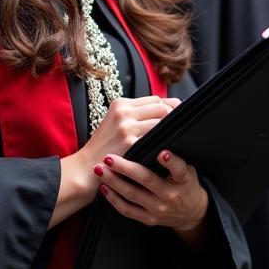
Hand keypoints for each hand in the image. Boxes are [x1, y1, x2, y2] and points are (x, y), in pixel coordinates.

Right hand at [51, 95, 178, 227]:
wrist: (85, 169)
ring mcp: (126, 125)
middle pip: (161, 107)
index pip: (155, 99)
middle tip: (183, 131)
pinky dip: (165, 143)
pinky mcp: (130, 141)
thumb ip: (135, 117)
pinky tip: (170, 150)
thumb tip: (165, 112)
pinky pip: (156, 138)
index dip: (171, 108)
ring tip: (179, 141)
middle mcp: (123, 110)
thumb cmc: (104, 149)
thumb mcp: (115, 125)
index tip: (180, 118)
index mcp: (120, 103)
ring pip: (162, 120)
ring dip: (172, 131)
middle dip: (174, 118)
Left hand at [95, 149, 208, 239]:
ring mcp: (158, 209)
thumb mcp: (188, 169)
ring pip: (133, 195)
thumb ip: (176, 156)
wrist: (191, 213)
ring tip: (99, 169)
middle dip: (126, 168)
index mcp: (184, 180)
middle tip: (109, 157)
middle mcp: (170, 196)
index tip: (162, 153)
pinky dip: (114, 199)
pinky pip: (128, 210)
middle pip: (147, 180)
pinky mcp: (148, 219)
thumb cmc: (186, 183)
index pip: (179, 170)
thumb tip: (160, 129)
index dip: (171, 161)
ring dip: (114, 182)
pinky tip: (104, 187)